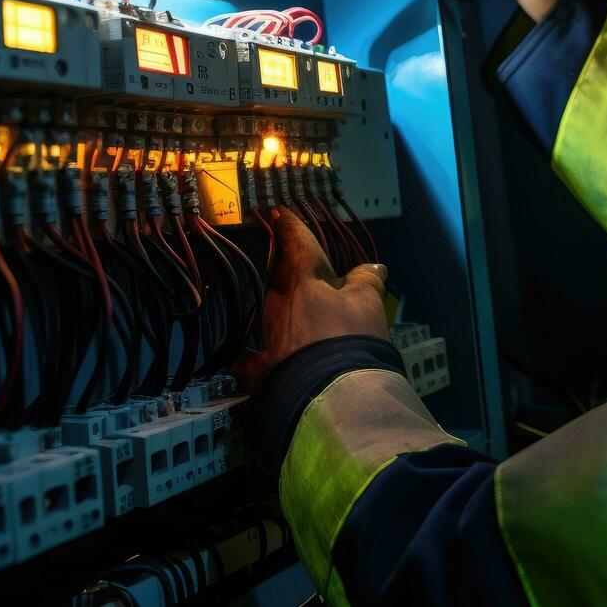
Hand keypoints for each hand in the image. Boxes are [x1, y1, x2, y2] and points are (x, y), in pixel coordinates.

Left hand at [233, 208, 389, 390]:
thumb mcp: (370, 304)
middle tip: (286, 260)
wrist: (333, 394)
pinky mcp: (260, 370)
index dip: (290, 226)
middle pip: (279, 276)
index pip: (298, 244)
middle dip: (283, 266)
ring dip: (273, 304)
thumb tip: (372, 266)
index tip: (277, 212)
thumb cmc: (354, 341)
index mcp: (307, 281)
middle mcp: (281, 303)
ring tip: (278, 303)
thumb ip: (366, 281)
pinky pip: (245, 358)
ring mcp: (267, 336)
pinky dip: (242, 354)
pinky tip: (234, 355)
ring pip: (265, 309)